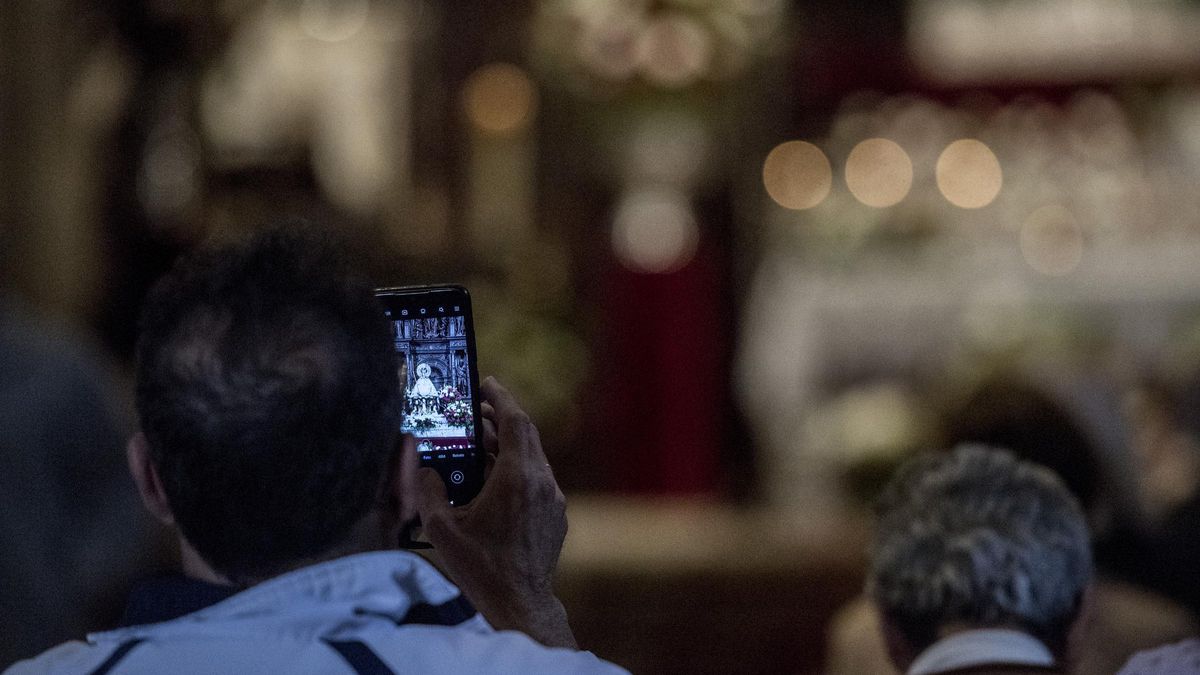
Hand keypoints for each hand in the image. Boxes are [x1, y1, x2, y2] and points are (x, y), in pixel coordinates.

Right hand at [416, 377, 575, 648]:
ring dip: (508, 444)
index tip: (486, 384)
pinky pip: (538, 478)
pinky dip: (518, 467)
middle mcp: (541, 482)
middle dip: (501, 418)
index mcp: (516, 478)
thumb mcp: (442, 529)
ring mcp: (553, 499)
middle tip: (478, 410)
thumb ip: (430, 492)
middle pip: (526, 434)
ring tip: (481, 443)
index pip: (515, 421)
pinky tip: (496, 479)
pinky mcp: (556, 514)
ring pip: (533, 456)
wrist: (520, 603)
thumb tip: (425, 469)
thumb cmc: (481, 568)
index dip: (500, 398)